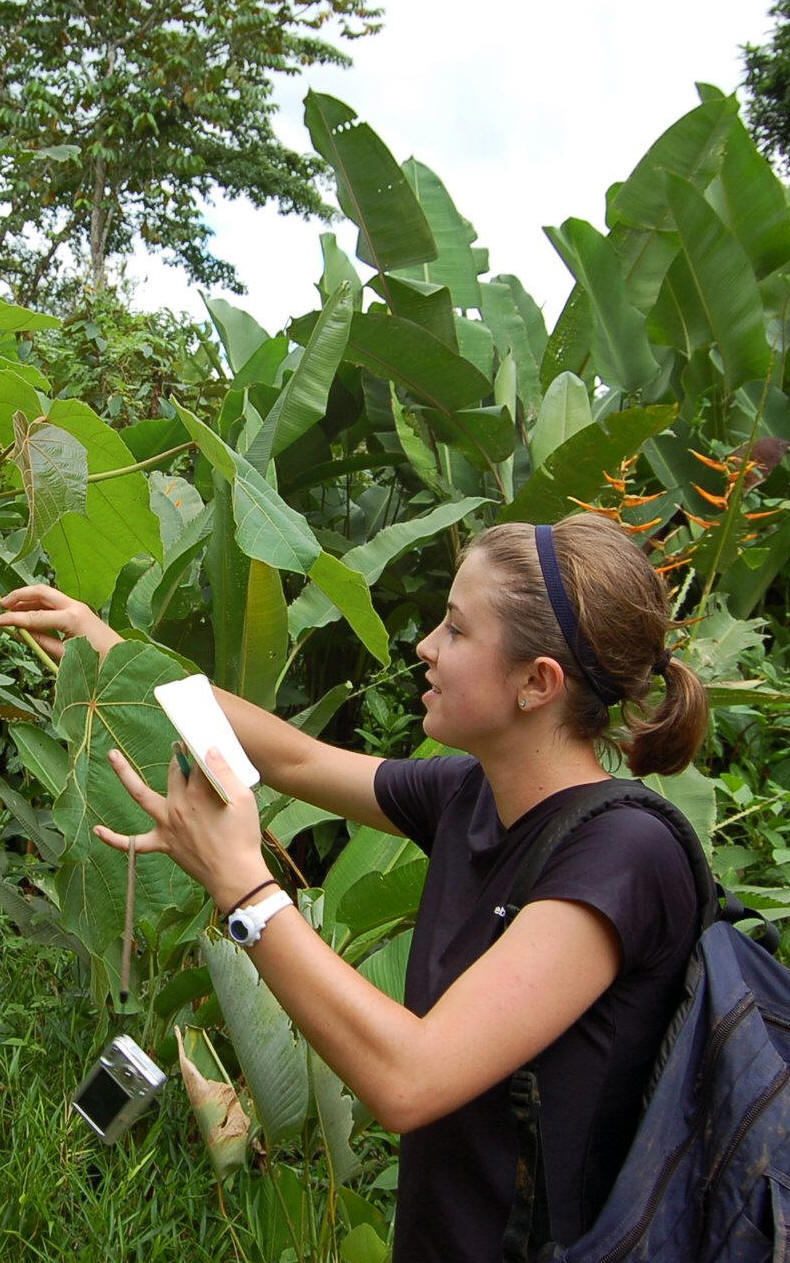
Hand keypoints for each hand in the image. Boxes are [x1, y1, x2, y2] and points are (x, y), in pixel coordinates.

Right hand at [0, 584, 122, 662]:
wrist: (122, 659)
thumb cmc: (97, 662)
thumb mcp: (64, 656)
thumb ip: (41, 642)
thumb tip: (21, 632)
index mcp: (72, 619)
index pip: (34, 616)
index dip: (13, 619)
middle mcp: (75, 607)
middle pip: (41, 591)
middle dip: (19, 595)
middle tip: (2, 604)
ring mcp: (79, 606)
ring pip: (47, 594)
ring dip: (27, 598)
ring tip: (9, 607)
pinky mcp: (79, 610)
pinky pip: (54, 602)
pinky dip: (38, 604)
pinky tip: (26, 612)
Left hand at [94, 745, 271, 911]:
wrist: (234, 875)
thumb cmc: (243, 838)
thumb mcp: (244, 799)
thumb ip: (225, 772)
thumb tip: (210, 749)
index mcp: (199, 792)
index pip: (196, 761)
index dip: (200, 749)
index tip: (201, 739)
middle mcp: (177, 805)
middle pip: (173, 772)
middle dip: (178, 757)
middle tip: (182, 748)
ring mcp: (167, 824)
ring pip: (140, 795)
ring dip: (124, 774)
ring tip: (112, 755)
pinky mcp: (163, 844)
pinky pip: (133, 843)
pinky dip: (113, 838)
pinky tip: (97, 829)